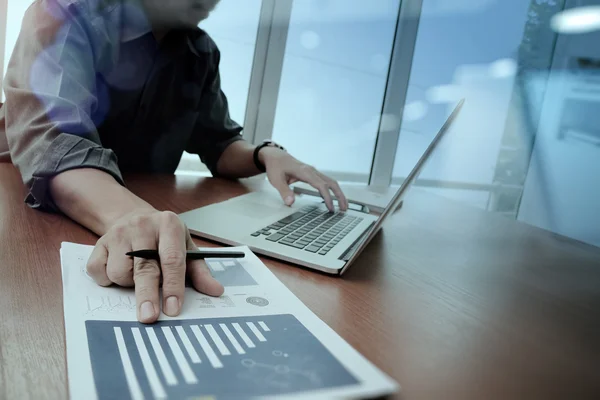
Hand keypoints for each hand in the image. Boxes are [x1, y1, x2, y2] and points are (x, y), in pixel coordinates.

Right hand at [85, 209, 223, 322]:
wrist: (135, 216)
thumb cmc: (164, 238)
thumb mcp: (186, 248)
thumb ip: (199, 271)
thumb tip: (215, 291)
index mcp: (169, 225)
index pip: (172, 260)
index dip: (173, 286)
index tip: (173, 308)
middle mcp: (143, 226)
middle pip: (144, 268)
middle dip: (147, 295)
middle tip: (150, 316)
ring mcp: (118, 233)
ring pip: (120, 272)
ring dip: (128, 284)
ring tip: (138, 275)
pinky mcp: (99, 243)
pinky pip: (99, 272)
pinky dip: (108, 280)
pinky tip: (119, 271)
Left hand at [259, 147, 348, 211]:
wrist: (275, 156)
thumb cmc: (276, 167)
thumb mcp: (276, 180)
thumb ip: (284, 191)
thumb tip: (291, 202)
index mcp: (305, 172)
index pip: (321, 185)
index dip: (327, 197)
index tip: (330, 208)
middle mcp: (312, 171)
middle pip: (332, 183)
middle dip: (339, 196)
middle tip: (344, 209)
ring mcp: (314, 172)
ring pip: (331, 182)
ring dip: (338, 193)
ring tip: (343, 206)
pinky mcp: (313, 174)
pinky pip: (327, 182)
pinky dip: (333, 190)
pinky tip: (333, 198)